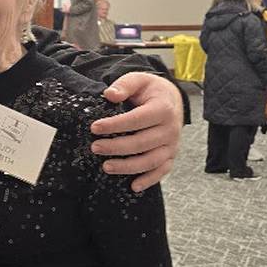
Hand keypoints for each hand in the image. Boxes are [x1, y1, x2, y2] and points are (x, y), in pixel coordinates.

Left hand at [91, 73, 182, 191]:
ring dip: (128, 166)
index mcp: (163, 108)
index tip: (94, 128)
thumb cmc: (150, 91)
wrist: (171, 99)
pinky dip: (149, 180)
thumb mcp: (138, 80)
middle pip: (142, 143)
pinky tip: (132, 187)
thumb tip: (109, 94)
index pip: (137, 119)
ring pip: (151, 161)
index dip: (115, 125)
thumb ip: (124, 85)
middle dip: (116, 147)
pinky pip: (162, 171)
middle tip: (95, 147)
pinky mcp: (171, 156)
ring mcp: (172, 145)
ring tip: (106, 167)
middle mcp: (171, 129)